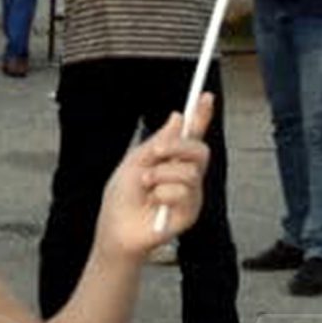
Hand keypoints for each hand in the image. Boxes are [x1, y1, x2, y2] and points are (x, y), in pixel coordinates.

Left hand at [98, 97, 214, 257]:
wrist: (115, 227)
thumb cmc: (122, 196)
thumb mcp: (135, 161)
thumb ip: (158, 141)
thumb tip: (178, 116)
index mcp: (172, 158)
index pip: (192, 134)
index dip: (201, 115)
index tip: (206, 95)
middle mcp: (187, 174)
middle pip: (200, 150)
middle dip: (178, 147)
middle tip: (155, 151)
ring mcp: (191, 193)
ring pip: (190, 172)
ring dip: (160, 176)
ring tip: (145, 187)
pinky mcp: (191, 212)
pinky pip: (184, 192)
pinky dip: (162, 194)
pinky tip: (153, 205)